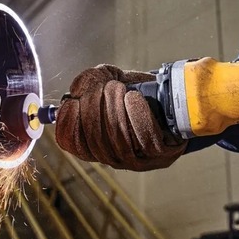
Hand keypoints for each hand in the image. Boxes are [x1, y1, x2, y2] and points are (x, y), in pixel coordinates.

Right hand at [55, 65, 186, 170]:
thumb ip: (88, 79)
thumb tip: (76, 90)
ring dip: (115, 110)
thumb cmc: (135, 91)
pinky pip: (147, 140)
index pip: (71, 143)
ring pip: (120, 140)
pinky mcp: (161, 155)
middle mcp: (113, 156)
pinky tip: (134, 98)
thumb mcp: (108, 78)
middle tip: (104, 87)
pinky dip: (138, 117)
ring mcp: (137, 160)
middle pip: (95, 140)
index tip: (72, 102)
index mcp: (94, 143)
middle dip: (95, 108)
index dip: (68, 124)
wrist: (171, 99)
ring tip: (119, 89)